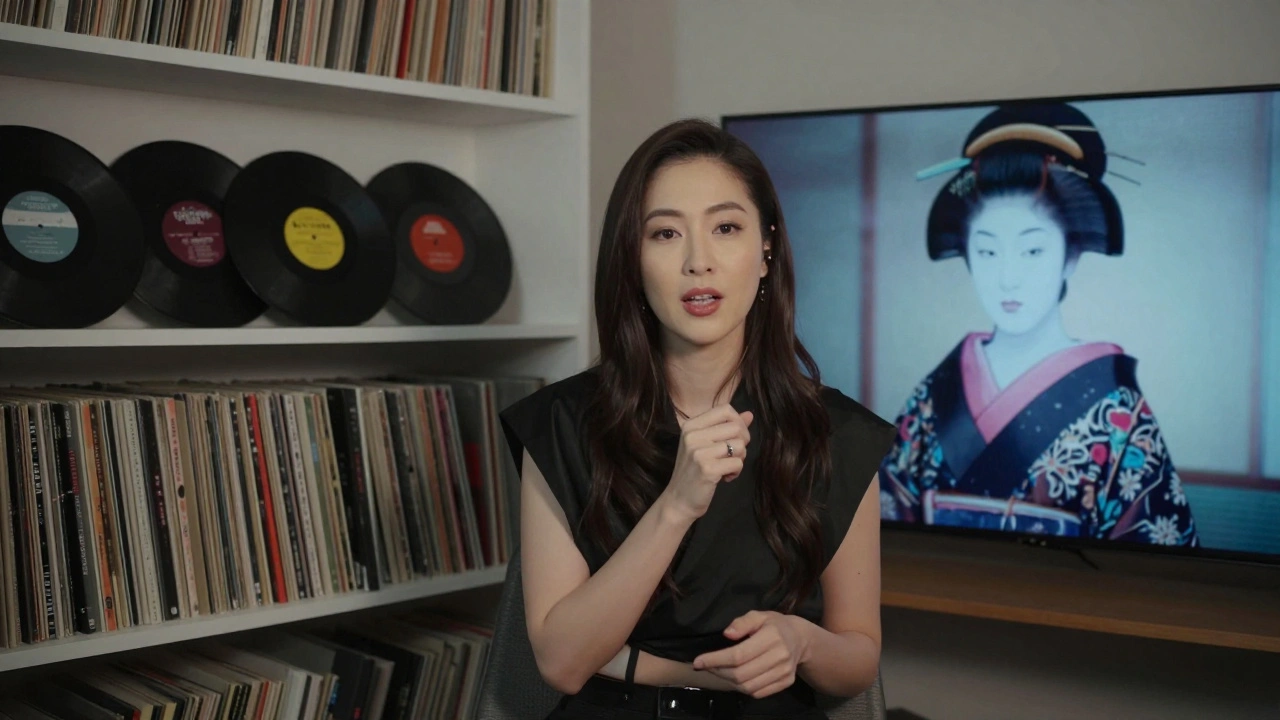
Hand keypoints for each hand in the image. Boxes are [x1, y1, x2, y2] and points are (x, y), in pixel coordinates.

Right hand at [660, 405, 752, 522]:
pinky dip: (736, 472)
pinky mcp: (707, 469)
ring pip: (740, 445)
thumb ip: (726, 428)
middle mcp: (693, 435)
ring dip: (739, 459)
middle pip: (736, 427)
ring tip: (726, 467)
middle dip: (742, 442)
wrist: (679, 499)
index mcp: (691, 425)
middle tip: (732, 456)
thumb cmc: (694, 470)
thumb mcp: (706, 444)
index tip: (734, 438)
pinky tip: (725, 477)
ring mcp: (698, 452)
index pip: (726, 409)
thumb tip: (749, 414)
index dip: (738, 422)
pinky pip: (737, 463)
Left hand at [691, 611, 809, 698]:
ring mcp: (785, 672)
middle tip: (706, 666)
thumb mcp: (758, 615)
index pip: (738, 655)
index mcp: (772, 637)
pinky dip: (743, 688)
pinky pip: (758, 693)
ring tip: (720, 671)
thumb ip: (741, 622)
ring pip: (748, 687)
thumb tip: (727, 634)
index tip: (698, 662)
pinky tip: (736, 678)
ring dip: (728, 682)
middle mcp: (780, 656)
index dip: (715, 660)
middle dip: (718, 672)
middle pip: (741, 674)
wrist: (800, 639)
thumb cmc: (774, 625)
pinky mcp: (787, 682)